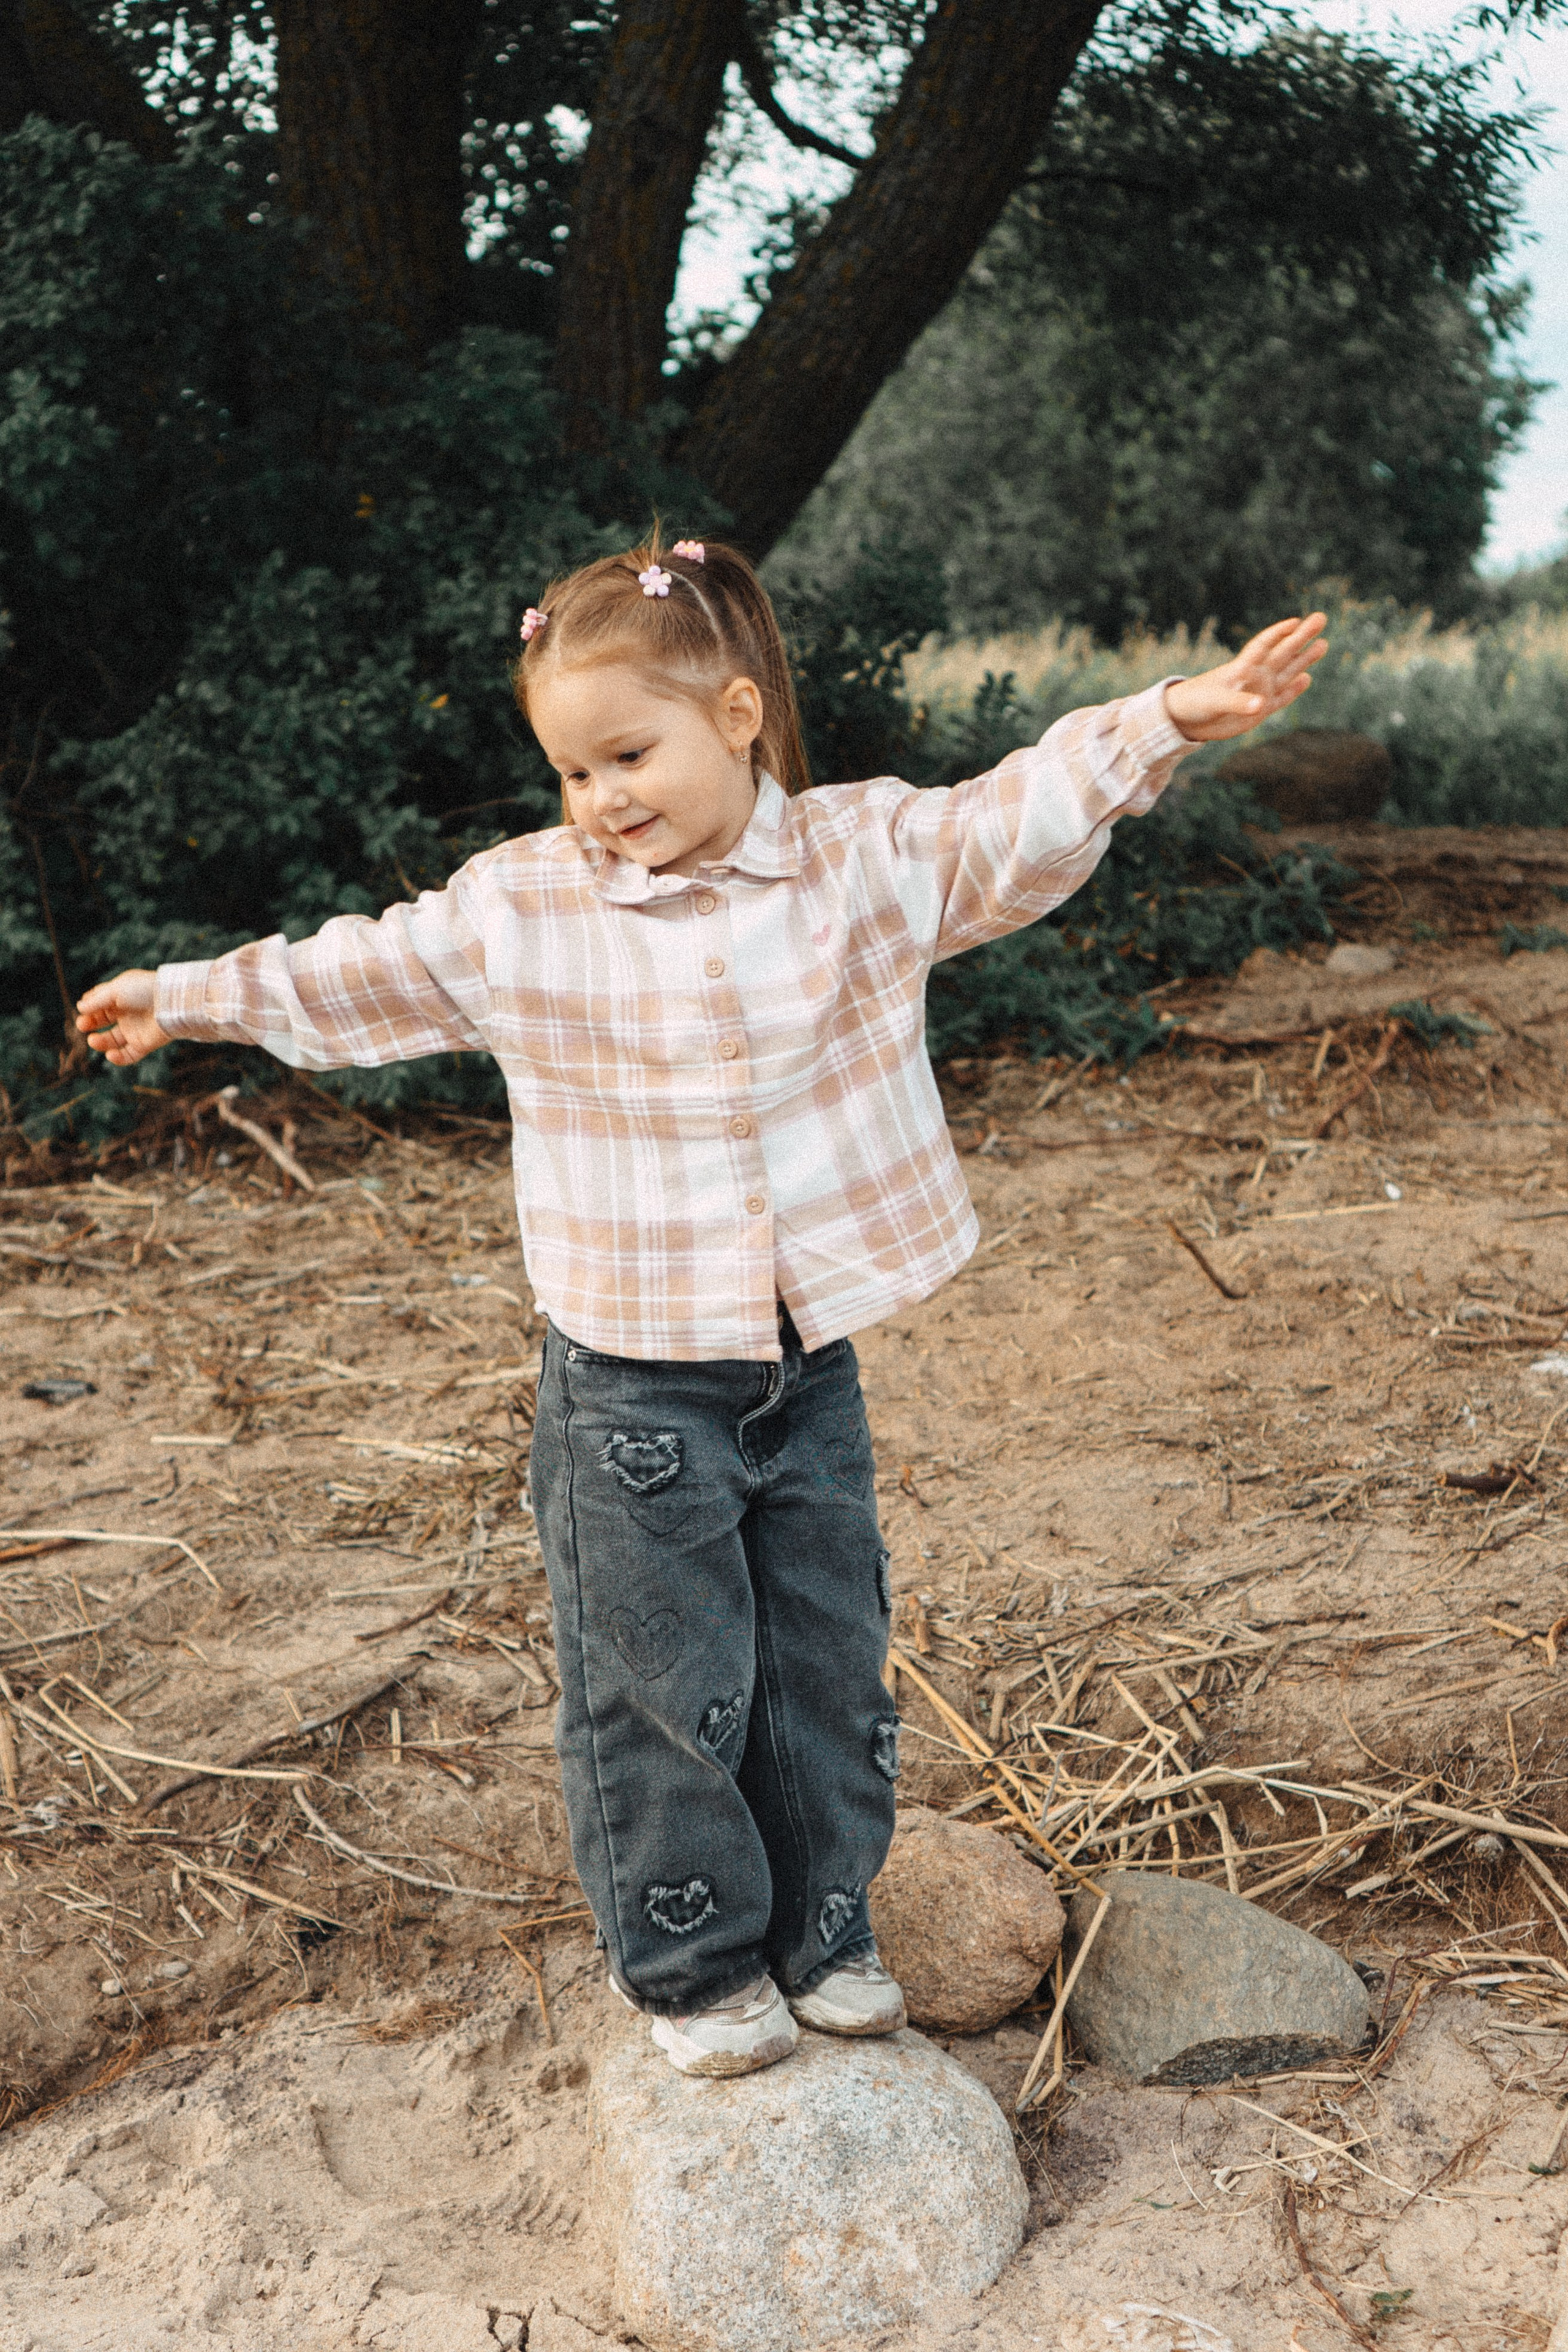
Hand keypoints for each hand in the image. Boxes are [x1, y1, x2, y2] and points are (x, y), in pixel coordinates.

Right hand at [75, 970, 169, 1065]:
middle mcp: (127, 1013)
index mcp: (121, 996)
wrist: (171, 1004)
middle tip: (82, 1025)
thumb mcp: (115, 990)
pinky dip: (118, 1058)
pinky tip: (110, 1054)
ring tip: (93, 1040)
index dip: (88, 1007)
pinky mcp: (143, 1044)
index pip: (99, 1003)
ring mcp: (135, 1029)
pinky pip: (128, 1055)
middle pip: (102, 1021)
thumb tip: (80, 1007)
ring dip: (99, 1042)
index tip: (82, 1009)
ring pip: (112, 1040)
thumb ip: (97, 1000)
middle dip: (89, 1024)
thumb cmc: (144, 991)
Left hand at [1163, 613, 1327, 743]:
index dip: (1279, 632)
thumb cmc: (1197, 703)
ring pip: (1287, 671)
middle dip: (1302, 636)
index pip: (1264, 645)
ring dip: (1304, 659)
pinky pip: (1282, 697)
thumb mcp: (1216, 702)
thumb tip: (1261, 705)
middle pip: (1283, 652)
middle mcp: (1255, 676)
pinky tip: (1306, 678)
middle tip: (1321, 618)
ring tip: (1323, 644)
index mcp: (1242, 668)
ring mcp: (1259, 691)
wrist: (1187, 720)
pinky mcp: (1261, 710)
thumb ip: (1238, 702)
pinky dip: (1294, 689)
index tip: (1296, 621)